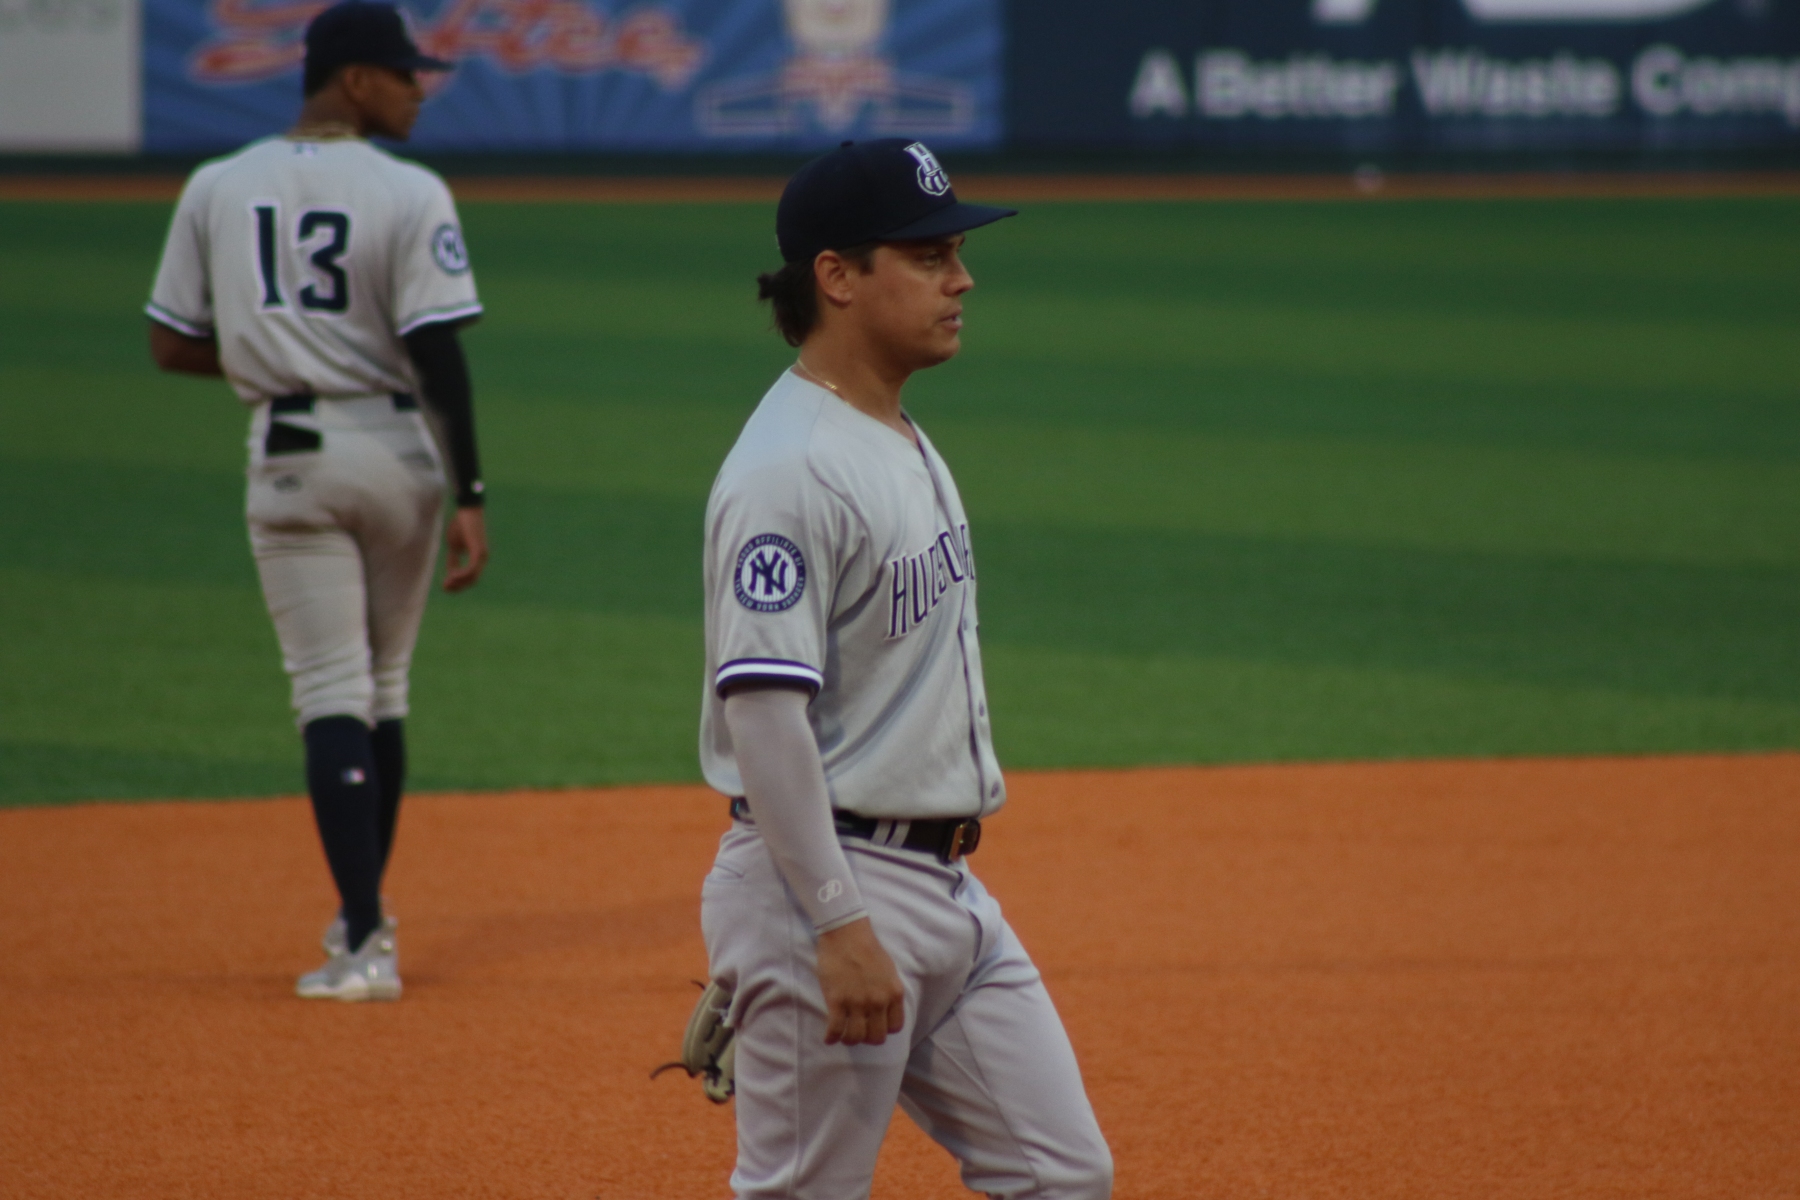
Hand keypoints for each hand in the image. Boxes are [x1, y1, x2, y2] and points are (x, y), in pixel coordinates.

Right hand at [443, 506, 487, 591]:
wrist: (467, 510)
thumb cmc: (460, 525)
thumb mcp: (454, 545)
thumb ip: (453, 559)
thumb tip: (451, 572)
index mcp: (477, 557)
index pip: (470, 577)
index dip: (458, 584)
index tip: (445, 586)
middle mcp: (482, 558)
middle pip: (472, 580)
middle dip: (458, 586)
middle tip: (445, 588)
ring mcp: (482, 555)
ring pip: (472, 577)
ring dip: (459, 582)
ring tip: (447, 583)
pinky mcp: (478, 551)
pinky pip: (471, 568)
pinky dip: (462, 574)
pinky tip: (452, 576)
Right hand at [815, 917, 904, 1045]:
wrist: (846, 934)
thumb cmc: (868, 948)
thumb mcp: (889, 971)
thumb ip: (889, 992)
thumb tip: (885, 1009)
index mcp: (893, 994)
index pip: (895, 1027)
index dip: (884, 1029)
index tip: (875, 1026)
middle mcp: (878, 1002)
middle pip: (876, 1037)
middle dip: (867, 1038)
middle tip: (859, 1032)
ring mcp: (857, 1003)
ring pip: (855, 1037)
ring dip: (849, 1039)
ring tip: (843, 1035)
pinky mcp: (837, 1001)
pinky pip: (835, 1030)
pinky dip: (831, 1037)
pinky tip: (829, 1038)